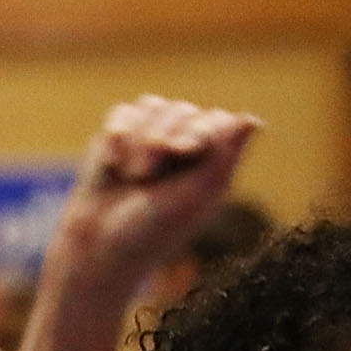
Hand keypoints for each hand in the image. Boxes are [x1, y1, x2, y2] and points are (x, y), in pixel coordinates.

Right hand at [51, 95, 259, 292]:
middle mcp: (186, 142)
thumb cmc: (153, 228)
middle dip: (159, 140)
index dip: (197, 130)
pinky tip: (113, 163)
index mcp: (213, 159)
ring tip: (130, 174)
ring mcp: (151, 136)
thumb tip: (254, 119)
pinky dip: (116, 136)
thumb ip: (225, 155)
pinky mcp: (119, 136)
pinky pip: (123, 112)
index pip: (216, 120)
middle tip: (144, 177)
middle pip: (182, 110)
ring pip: (151, 106)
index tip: (183, 152)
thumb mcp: (196, 194)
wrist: (97, 244)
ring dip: (136, 140)